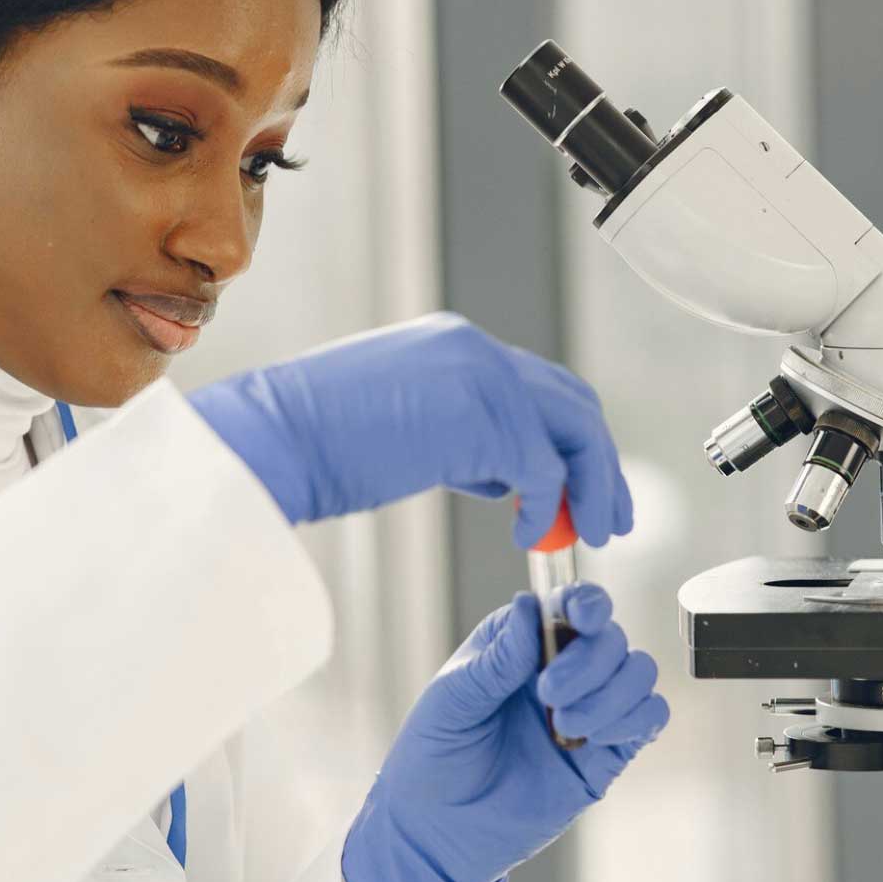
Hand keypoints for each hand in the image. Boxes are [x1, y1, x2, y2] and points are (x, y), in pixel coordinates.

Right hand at [187, 312, 631, 547]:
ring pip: (575, 430)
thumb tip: (501, 475)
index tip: (580, 489)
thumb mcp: (401, 428)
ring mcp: (482, 378)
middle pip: (572, 402)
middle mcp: (475, 349)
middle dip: (599, 462)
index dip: (568, 440)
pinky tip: (531, 535)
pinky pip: (544, 469)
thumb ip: (457, 436)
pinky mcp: (481, 419)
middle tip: (610, 516)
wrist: (272, 439)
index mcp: (454, 346)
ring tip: (592, 534)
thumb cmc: (315, 445)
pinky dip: (550, 508)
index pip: (539, 387)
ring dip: (592, 486)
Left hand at [340, 585, 667, 881]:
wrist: (439, 832)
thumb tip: (529, 606)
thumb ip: (497, 659)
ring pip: (638, 672)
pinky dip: (636, 719)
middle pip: (611, 637)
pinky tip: (595, 739)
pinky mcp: (606, 755)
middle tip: (548, 696)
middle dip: (589, 662)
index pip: (569, 604)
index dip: (587, 602)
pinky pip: (649, 718)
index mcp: (521, 644)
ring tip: (566, 726)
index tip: (582, 617)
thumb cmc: (433, 757)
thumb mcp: (452, 701)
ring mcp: (588, 710)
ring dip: (612, 694)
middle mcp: (561, 669)